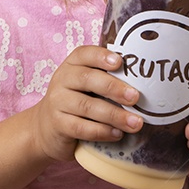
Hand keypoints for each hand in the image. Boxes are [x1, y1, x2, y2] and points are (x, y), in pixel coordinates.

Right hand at [28, 46, 142, 162]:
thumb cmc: (75, 102)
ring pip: (87, 106)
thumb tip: (143, 82)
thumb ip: (105, 79)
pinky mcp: (58, 125)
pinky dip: (102, 131)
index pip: (84, 54)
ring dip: (114, 115)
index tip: (120, 62)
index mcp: (71, 65)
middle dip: (114, 88)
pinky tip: (117, 134)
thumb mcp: (84, 85)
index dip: (101, 56)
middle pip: (87, 79)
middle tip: (135, 97)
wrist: (45, 128)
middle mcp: (62, 80)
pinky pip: (82, 128)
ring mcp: (58, 102)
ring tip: (135, 123)